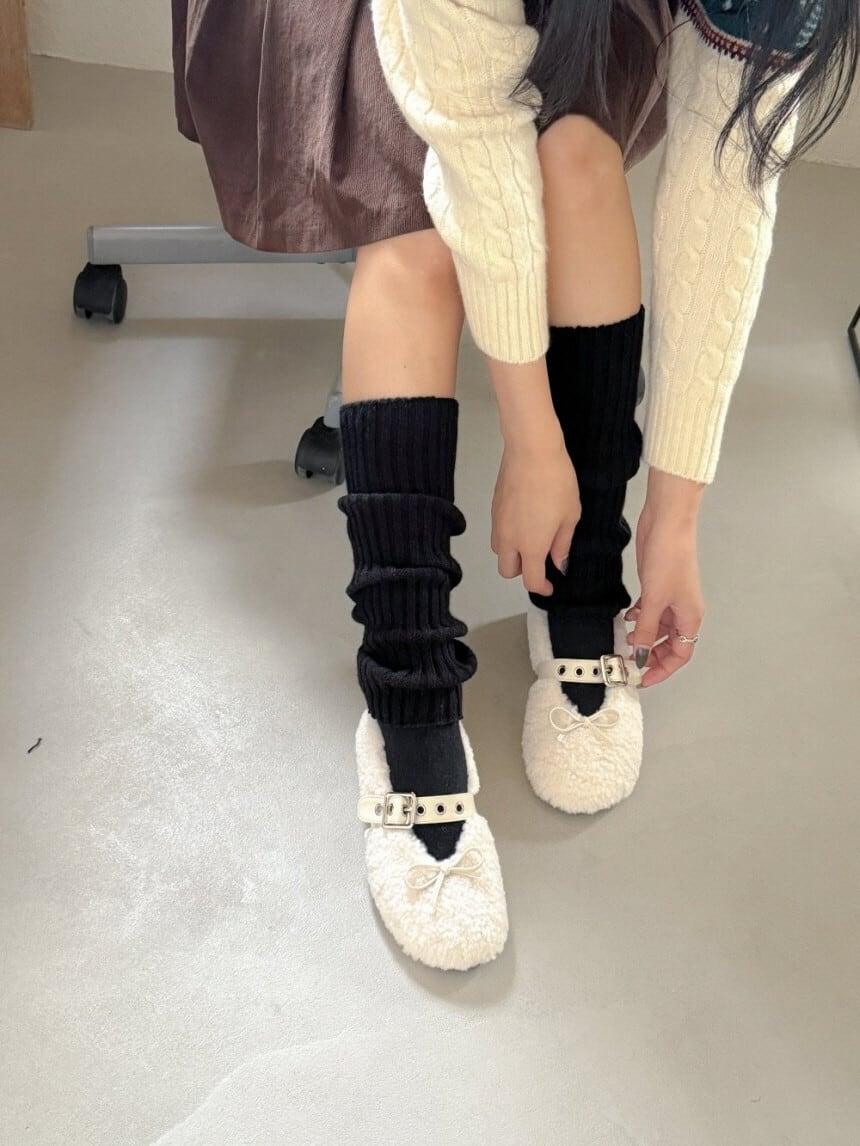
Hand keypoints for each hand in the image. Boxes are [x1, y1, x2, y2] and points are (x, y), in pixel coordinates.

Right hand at [491, 438, 579, 594]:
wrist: (532, 450)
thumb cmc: (555, 479)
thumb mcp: (570, 516)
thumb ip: (562, 544)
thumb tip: (559, 562)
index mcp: (531, 546)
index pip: (532, 580)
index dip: (543, 589)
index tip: (551, 586)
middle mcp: (510, 539)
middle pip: (508, 571)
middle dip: (523, 573)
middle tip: (540, 563)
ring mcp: (499, 523)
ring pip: (500, 552)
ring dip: (513, 554)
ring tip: (532, 540)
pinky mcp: (494, 509)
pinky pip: (498, 533)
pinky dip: (508, 537)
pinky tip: (525, 522)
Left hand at [626, 470, 705, 686]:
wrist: (667, 523)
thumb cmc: (670, 556)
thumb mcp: (655, 600)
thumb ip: (648, 630)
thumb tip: (641, 655)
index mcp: (691, 617)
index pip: (681, 655)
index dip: (662, 669)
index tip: (643, 678)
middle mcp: (684, 610)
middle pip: (671, 644)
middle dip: (652, 655)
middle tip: (631, 662)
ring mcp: (671, 597)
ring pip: (659, 628)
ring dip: (644, 636)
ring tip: (626, 640)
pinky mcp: (659, 585)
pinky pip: (652, 610)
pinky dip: (641, 617)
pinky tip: (629, 617)